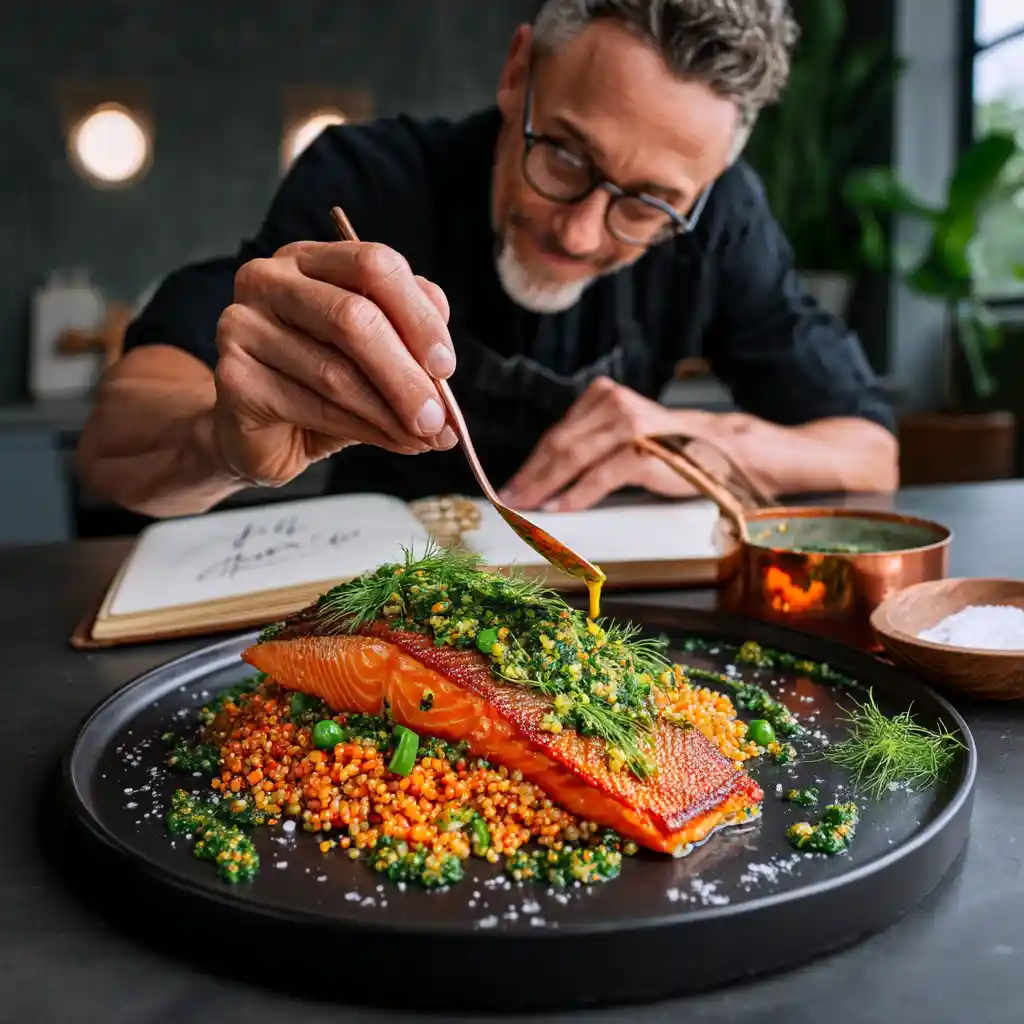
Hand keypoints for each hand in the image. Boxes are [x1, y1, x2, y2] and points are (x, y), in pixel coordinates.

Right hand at [211, 240, 457, 486]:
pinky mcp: (233, 377)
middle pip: (354, 317)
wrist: (262, 434)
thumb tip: (443, 367)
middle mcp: (269, 279)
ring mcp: (242, 325)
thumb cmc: (321, 385)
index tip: (446, 366)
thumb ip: (408, 341)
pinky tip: (392, 442)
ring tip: (423, 438)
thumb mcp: (375, 354)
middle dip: (406, 375)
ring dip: (390, 412)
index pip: (373, 264)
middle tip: (439, 418)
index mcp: (309, 259)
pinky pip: (313, 406)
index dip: (418, 316)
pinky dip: (363, 430)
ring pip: (336, 371)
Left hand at [498, 377, 699, 511]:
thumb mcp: (622, 434)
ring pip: (573, 458)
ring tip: (527, 507)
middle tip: (509, 500)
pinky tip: (559, 508)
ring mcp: (629, 426)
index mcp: (603, 397)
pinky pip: (600, 475)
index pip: (557, 433)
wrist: (717, 450)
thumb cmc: (666, 448)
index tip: (510, 486)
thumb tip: (544, 476)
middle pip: (559, 445)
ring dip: (545, 487)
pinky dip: (576, 494)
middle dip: (530, 477)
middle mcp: (613, 405)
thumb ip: (589, 444)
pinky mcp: (643, 450)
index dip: (531, 463)